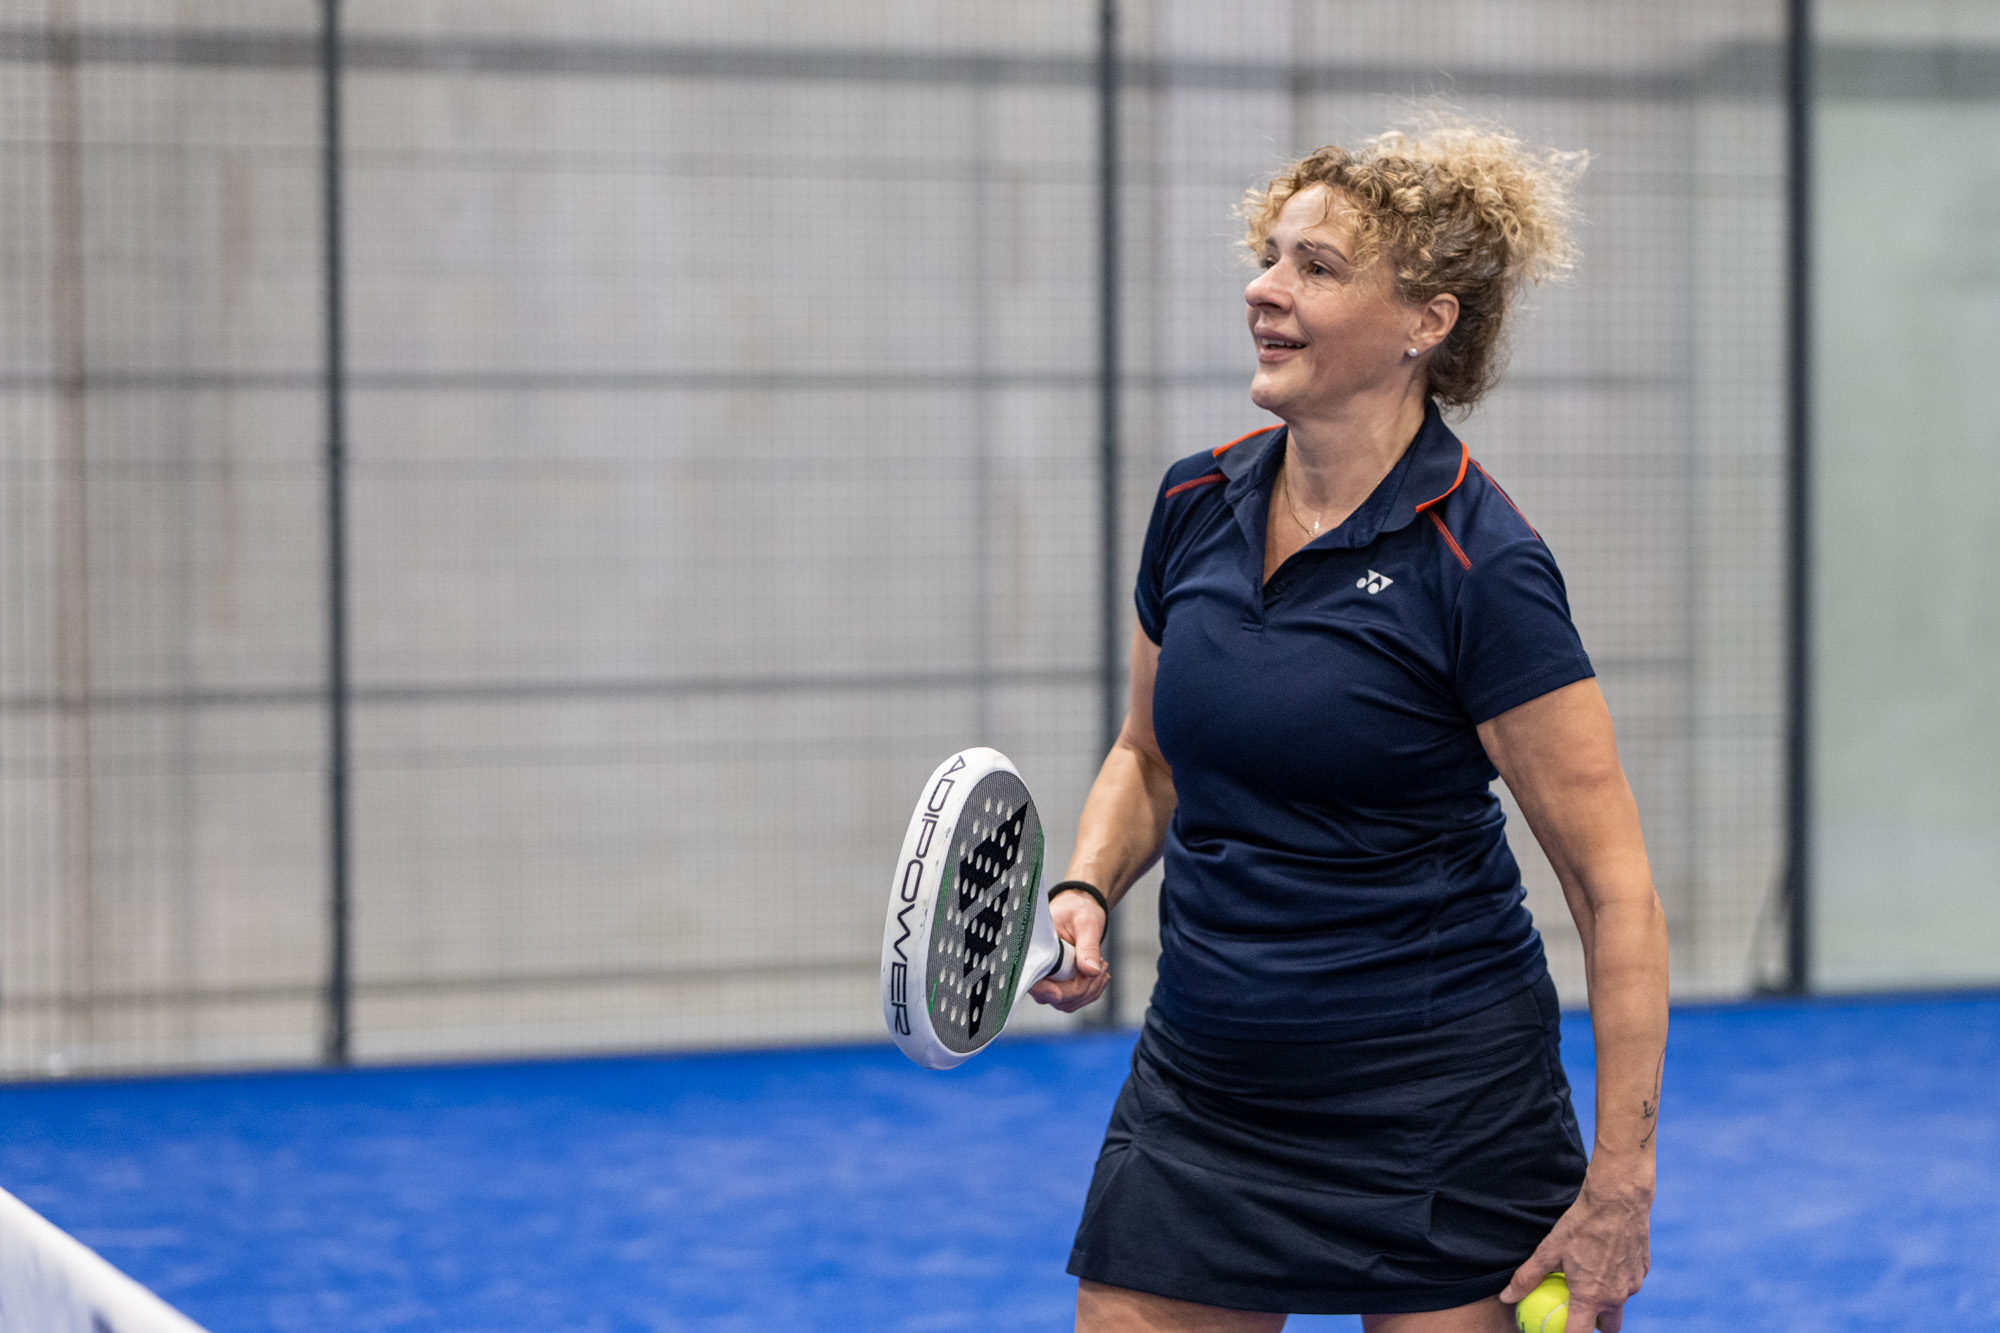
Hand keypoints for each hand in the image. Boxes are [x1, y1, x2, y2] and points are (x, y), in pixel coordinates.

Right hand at [1027, 891, 1109, 1011]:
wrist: (1080, 909)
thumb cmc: (1078, 910)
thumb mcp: (1086, 923)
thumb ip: (1088, 947)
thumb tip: (1092, 971)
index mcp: (1034, 948)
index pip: (1032, 978)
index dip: (1043, 989)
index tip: (1058, 994)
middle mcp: (1037, 967)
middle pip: (1053, 995)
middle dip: (1080, 988)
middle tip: (1102, 965)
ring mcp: (1048, 979)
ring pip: (1066, 1002)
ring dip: (1089, 991)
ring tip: (1103, 966)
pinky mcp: (1059, 984)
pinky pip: (1074, 999)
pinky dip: (1091, 991)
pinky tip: (1100, 975)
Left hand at [1500, 1173, 1651, 1331]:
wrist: (1618, 1200)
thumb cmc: (1581, 1224)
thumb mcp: (1549, 1250)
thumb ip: (1528, 1277)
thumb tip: (1506, 1297)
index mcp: (1591, 1297)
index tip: (1557, 1331)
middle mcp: (1616, 1296)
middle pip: (1608, 1328)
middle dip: (1595, 1326)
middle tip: (1579, 1313)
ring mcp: (1633, 1284)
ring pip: (1620, 1304)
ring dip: (1607, 1301)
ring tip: (1590, 1282)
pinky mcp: (1643, 1270)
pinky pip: (1629, 1284)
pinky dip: (1618, 1280)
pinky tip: (1605, 1260)